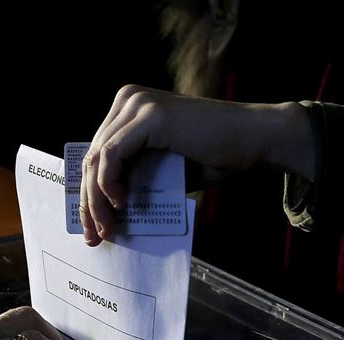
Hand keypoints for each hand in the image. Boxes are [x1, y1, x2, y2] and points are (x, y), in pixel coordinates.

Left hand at [80, 84, 313, 245]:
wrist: (256, 140)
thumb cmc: (213, 156)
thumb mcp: (162, 168)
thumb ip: (133, 177)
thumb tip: (103, 212)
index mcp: (128, 108)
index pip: (95, 153)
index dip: (87, 192)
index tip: (90, 225)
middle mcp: (128, 100)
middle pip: (91, 157)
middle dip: (88, 201)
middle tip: (94, 236)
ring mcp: (137, 105)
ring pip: (98, 159)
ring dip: (97, 200)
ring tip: (107, 227)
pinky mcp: (149, 116)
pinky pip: (113, 156)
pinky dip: (110, 184)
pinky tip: (120, 204)